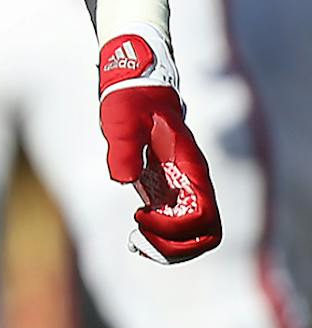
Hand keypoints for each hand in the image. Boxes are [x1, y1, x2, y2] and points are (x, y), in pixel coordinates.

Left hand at [98, 29, 219, 262]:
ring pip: (194, 234)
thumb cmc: (129, 97)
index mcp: (191, 168)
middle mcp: (192, 182)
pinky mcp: (164, 186)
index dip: (173, 229)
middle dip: (175, 248)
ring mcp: (181, 186)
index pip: (203, 219)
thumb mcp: (122, 118)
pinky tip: (136, 231)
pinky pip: (176, 224)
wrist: (133, 78)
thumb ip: (124, 148)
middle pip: (205, 235)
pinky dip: (161, 237)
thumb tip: (123, 180)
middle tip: (138, 237)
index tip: (139, 216)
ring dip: (169, 247)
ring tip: (136, 240)